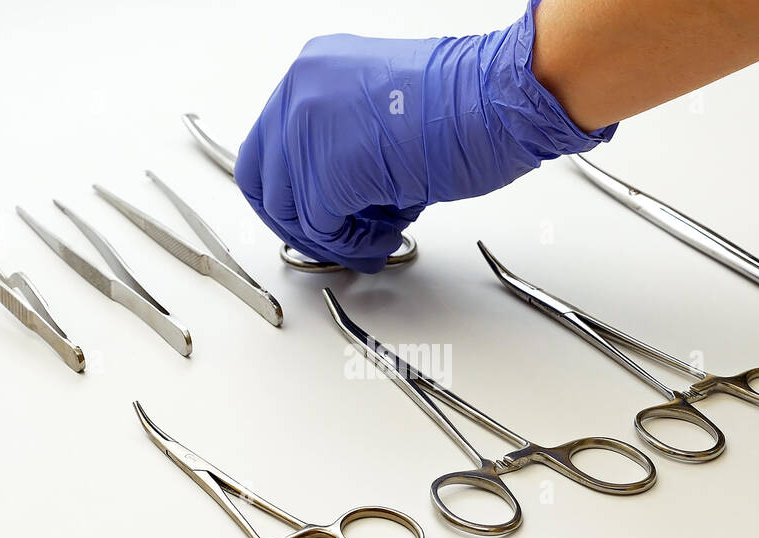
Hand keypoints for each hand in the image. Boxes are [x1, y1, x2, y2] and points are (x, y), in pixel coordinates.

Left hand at [234, 0, 615, 272]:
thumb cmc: (465, 105)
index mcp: (313, 71)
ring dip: (331, 237)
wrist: (497, 100)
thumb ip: (343, 146)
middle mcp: (302, 90)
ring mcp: (309, 127)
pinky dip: (352, 245)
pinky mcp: (329, 169)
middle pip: (261, 178)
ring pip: (289, 210)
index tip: (312, 215)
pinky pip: (321, 228)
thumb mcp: (382, 112)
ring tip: (372, 237)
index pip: (268, 145)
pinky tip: (383, 238)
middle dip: (296, 221)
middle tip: (331, 238)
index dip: (288, 193)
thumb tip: (332, 197)